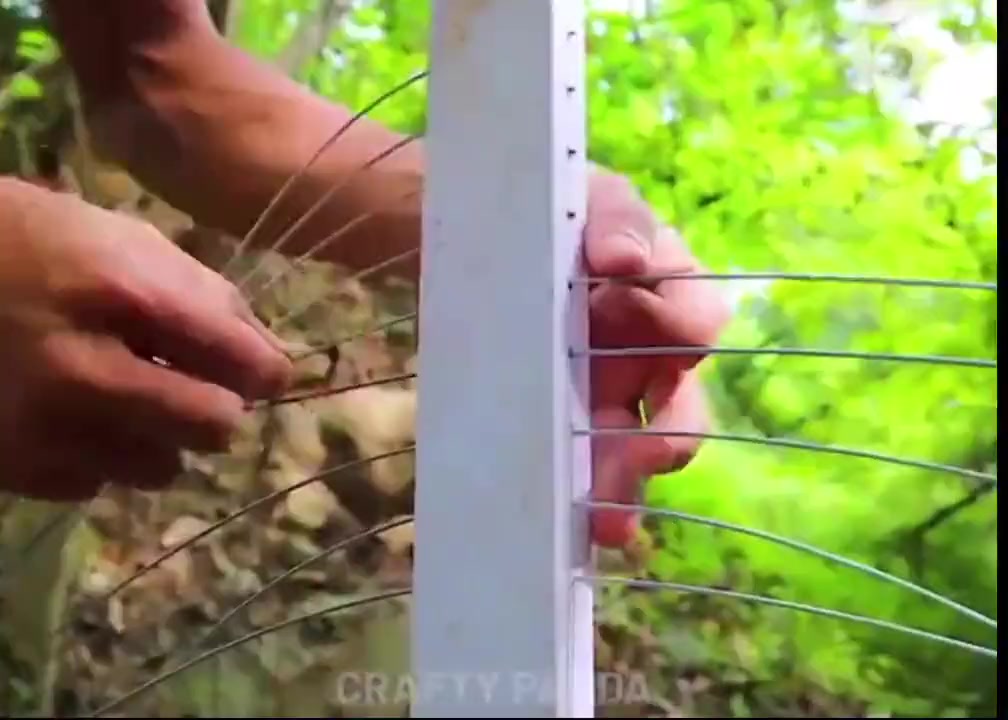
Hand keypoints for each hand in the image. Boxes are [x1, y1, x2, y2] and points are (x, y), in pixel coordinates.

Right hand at [0, 179, 292, 501]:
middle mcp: (84, 369)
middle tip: (197, 387)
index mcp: (121, 293)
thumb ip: (204, 295)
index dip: (267, 370)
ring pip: (161, 467)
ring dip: (160, 439)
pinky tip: (73, 416)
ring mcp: (41, 425)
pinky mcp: (9, 466)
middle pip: (213, 425)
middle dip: (219, 407)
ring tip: (124, 398)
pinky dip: (100, 457)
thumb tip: (271, 358)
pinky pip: (96, 484)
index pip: (240, 359)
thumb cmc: (21, 241)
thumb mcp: (118, 237)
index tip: (265, 374)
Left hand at [583, 170, 730, 548]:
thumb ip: (615, 220)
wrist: (475, 239)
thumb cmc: (548, 212)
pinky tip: (563, 523)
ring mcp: (606, 395)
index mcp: (667, 297)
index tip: (636, 321)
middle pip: (679, 409)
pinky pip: (581, 465)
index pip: (696, 321)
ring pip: (632, 453)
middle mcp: (648, 356)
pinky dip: (579, 495)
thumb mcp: (587, 200)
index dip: (679, 329)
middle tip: (645, 457)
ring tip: (604, 524)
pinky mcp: (562, 422)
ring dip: (624, 487)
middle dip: (667, 440)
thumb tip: (625, 260)